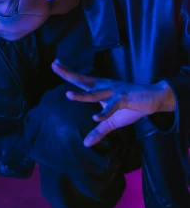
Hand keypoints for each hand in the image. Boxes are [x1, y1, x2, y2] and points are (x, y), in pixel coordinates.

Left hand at [51, 60, 175, 146]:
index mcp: (100, 88)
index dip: (68, 72)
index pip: (81, 79)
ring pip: (95, 93)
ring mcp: (114, 91)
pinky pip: (113, 106)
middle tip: (54, 65)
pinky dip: (104, 112)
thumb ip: (98, 130)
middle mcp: (104, 86)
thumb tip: (85, 144)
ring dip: (82, 95)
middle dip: (68, 74)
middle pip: (83, 80)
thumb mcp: (112, 121)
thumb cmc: (131, 106)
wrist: (153, 98)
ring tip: (68, 95)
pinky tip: (95, 117)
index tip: (56, 63)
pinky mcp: (124, 99)